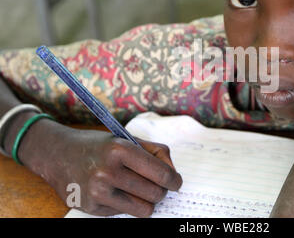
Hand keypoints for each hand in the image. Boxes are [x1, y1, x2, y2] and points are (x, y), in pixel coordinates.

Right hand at [47, 129, 181, 217]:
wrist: (58, 154)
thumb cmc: (99, 146)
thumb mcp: (126, 139)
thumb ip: (155, 152)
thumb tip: (173, 175)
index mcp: (120, 149)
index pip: (160, 173)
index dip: (174, 180)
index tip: (176, 182)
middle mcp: (107, 171)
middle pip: (155, 194)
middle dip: (161, 190)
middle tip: (156, 185)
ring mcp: (97, 192)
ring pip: (143, 209)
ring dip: (147, 201)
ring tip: (140, 190)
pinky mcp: (91, 208)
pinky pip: (124, 213)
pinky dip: (126, 204)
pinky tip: (115, 191)